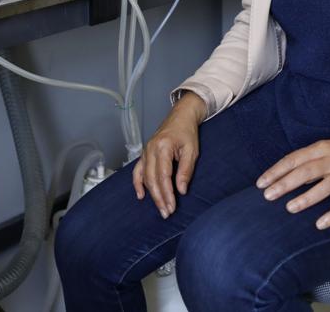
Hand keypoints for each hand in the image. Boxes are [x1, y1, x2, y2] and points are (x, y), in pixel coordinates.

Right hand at [133, 91, 206, 218]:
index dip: (167, 193)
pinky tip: (141, 196)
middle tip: (167, 213)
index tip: (172, 207)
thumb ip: (186, 170)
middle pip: (152, 179)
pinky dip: (138, 184)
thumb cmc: (187, 132)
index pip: (163, 176)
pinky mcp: (145, 154)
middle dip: (159, 198)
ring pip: (145, 178)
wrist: (180, 116)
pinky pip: (138, 171)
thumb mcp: (192, 150)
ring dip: (151, 195)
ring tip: (160, 208)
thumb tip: (181, 190)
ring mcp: (145, 151)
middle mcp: (150, 149)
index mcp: (163, 147)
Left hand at [256, 126, 329, 229]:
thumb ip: (309, 161)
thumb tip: (286, 176)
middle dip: (285, 184)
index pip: (293, 159)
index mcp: (321, 148)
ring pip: (324, 186)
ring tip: (290, 208)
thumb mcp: (327, 148)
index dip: (276, 171)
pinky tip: (320, 224)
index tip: (260, 183)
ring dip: (306, 198)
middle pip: (305, 172)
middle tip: (268, 196)